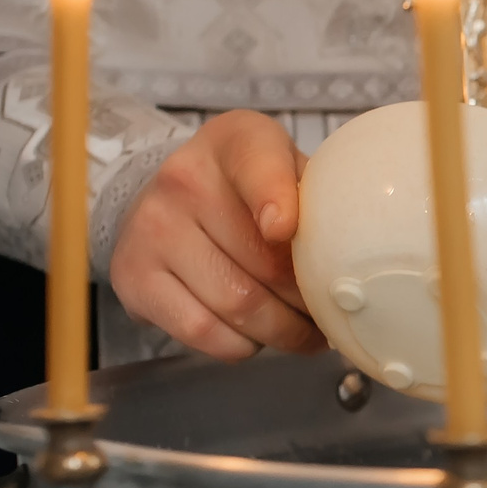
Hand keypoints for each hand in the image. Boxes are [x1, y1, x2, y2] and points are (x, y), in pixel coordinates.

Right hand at [108, 110, 324, 360]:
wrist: (165, 201)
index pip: (257, 166)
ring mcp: (153, 229)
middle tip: (330, 314)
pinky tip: (257, 335)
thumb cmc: (248, 192)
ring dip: (284, 332)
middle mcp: (184, 179)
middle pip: (266, 263)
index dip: (274, 199)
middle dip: (310, 301)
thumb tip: (352, 267)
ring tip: (304, 332)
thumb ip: (318, 202)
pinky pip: (203, 332)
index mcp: (236, 142)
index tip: (285, 230)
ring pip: (238, 305)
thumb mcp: (287, 171)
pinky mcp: (134, 278)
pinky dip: (243, 345)